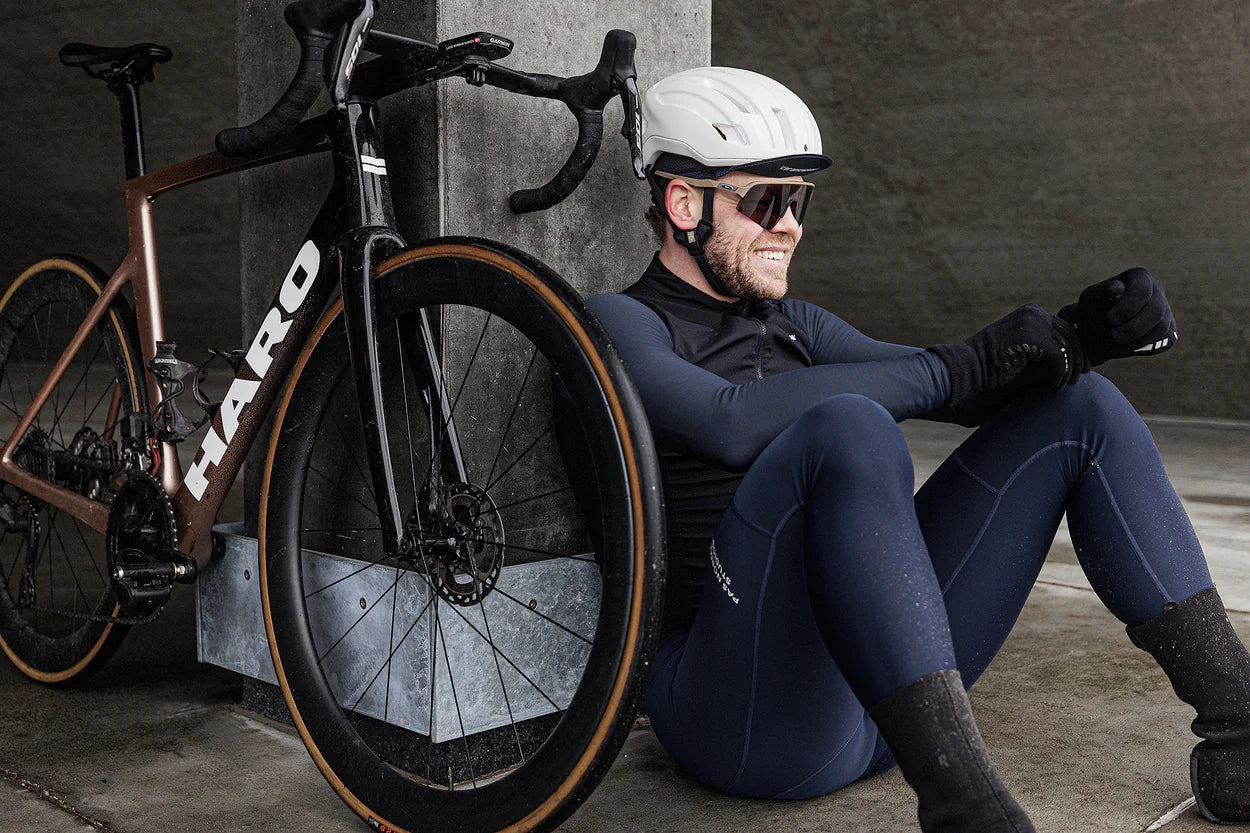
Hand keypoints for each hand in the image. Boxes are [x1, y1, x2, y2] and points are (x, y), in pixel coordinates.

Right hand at [927, 304, 1086, 424]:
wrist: (963, 371)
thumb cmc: (989, 371)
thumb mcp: (1023, 356)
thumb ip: (1045, 354)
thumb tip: (1077, 363)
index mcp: (1031, 315)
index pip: (1067, 329)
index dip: (1075, 352)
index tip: (1076, 372)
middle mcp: (1034, 313)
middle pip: (1073, 335)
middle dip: (1078, 360)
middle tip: (1076, 380)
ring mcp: (1033, 322)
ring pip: (1069, 346)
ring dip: (1069, 370)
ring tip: (1060, 386)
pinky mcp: (1032, 337)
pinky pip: (1060, 357)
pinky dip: (1060, 375)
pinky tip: (1051, 386)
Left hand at [1058, 268, 1176, 365]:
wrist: (1097, 331)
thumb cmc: (1092, 312)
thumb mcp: (1089, 300)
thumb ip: (1101, 293)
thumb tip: (1118, 289)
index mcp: (1139, 277)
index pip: (1142, 289)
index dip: (1126, 308)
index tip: (1108, 321)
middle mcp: (1157, 290)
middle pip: (1156, 310)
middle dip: (1132, 328)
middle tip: (1111, 337)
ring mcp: (1166, 310)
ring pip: (1161, 327)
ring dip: (1135, 340)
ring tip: (1113, 344)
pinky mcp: (1169, 329)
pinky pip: (1165, 340)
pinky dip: (1143, 347)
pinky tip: (1123, 347)